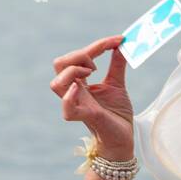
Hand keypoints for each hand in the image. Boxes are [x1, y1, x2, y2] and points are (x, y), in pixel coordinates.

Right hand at [51, 35, 133, 157]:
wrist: (123, 139)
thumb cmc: (116, 114)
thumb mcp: (117, 84)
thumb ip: (117, 64)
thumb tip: (122, 45)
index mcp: (80, 82)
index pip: (77, 57)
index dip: (97, 45)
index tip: (118, 40)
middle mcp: (74, 92)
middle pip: (60, 64)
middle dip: (79, 55)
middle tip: (98, 64)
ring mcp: (77, 104)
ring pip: (57, 83)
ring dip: (73, 71)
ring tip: (92, 73)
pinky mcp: (85, 117)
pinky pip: (67, 107)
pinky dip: (69, 96)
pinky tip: (79, 89)